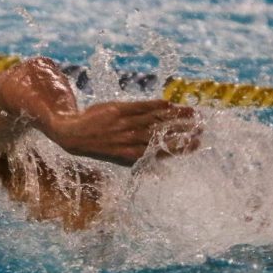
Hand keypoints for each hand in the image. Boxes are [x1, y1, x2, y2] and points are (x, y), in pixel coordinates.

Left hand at [48, 100, 201, 165]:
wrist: (71, 134)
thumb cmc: (99, 146)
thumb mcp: (117, 158)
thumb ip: (137, 159)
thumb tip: (160, 169)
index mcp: (130, 155)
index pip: (160, 150)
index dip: (180, 147)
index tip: (197, 143)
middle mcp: (129, 140)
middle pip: (161, 134)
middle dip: (183, 131)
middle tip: (201, 127)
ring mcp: (123, 124)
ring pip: (154, 119)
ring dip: (174, 116)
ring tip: (192, 113)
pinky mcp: (117, 110)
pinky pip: (140, 106)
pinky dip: (155, 105)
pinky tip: (169, 103)